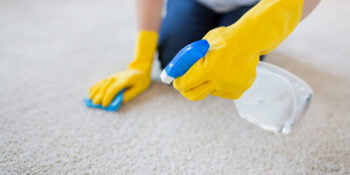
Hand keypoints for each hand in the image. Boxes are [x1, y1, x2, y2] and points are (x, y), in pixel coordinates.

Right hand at [87, 31, 157, 106]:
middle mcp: (116, 78)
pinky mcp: (110, 77)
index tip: (105, 105)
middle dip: (99, 97)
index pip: (112, 89)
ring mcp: (112, 77)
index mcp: (124, 81)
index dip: (107, 98)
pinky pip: (100, 82)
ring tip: (92, 101)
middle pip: (104, 87)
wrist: (139, 69)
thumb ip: (129, 95)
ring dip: (95, 92)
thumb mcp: (139, 89)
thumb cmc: (141, 81)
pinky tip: (90, 93)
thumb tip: (118, 101)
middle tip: (96, 105)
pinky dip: (95, 87)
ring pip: (100, 84)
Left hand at [173, 0, 303, 100]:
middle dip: (187, 90)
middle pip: (194, 95)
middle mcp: (220, 81)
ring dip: (208, 83)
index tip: (176, 81)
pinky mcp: (239, 90)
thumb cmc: (224, 40)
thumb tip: (175, 72)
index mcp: (209, 69)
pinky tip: (227, 73)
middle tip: (186, 85)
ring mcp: (230, 87)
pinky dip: (221, 85)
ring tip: (217, 68)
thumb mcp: (202, 45)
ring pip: (210, 92)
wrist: (250, 40)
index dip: (178, 83)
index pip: (185, 85)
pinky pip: (223, 92)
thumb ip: (189, 60)